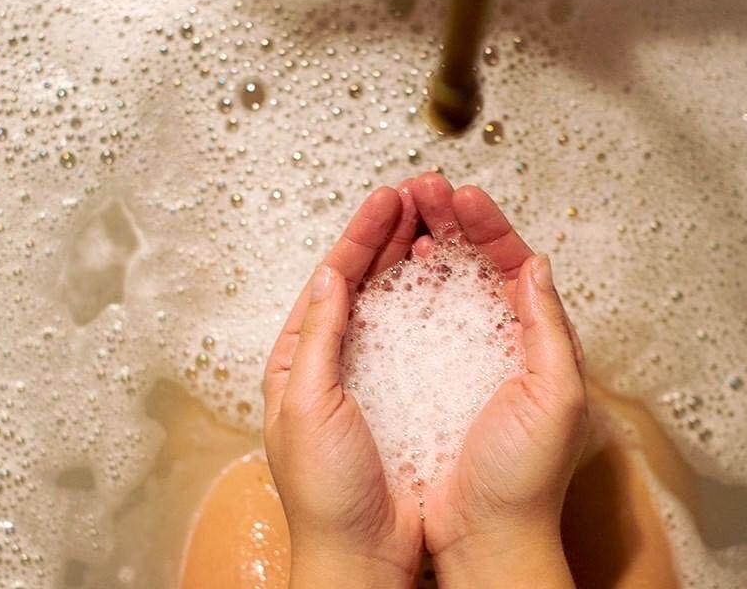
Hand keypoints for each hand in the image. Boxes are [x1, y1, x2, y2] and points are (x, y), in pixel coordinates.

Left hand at [262, 186, 423, 588]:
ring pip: (393, 297)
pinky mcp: (405, 389)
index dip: (361, 235)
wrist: (363, 554)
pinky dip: (431, 296)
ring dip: (411, 255)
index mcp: (299, 357)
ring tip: (435, 218)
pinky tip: (447, 273)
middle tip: (419, 194)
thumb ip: (318, 336)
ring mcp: (372, 371)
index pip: (333, 278)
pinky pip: (417, 330)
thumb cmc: (324, 491)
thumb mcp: (307, 404)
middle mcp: (334, 357)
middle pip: (364, 278)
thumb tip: (329, 274)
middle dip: (390, 233)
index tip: (388, 199)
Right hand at [408, 174, 587, 586]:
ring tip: (404, 208)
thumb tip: (536, 262)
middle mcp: (500, 339)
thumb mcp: (556, 397)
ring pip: (443, 280)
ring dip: (425, 239)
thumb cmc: (525, 479)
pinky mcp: (429, 373)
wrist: (486, 538)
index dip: (486, 224)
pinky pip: (416, 314)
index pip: (511, 262)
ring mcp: (462, 354)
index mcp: (537, 339)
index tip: (462, 196)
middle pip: (473, 261)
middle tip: (424, 187)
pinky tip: (390, 262)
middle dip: (449, 218)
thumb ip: (549, 327)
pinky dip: (405, 282)